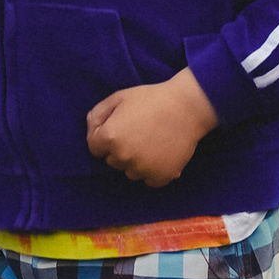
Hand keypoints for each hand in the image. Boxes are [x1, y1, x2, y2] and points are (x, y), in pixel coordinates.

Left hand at [84, 66, 216, 186]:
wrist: (187, 106)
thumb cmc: (151, 98)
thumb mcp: (119, 97)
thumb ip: (97, 114)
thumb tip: (91, 132)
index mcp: (110, 137)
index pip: (95, 149)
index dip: (106, 138)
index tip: (122, 128)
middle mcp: (123, 156)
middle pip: (112, 162)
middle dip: (121, 150)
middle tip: (139, 133)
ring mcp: (142, 168)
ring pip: (131, 172)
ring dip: (137, 162)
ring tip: (152, 143)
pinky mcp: (161, 176)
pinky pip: (149, 180)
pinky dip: (153, 171)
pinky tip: (161, 154)